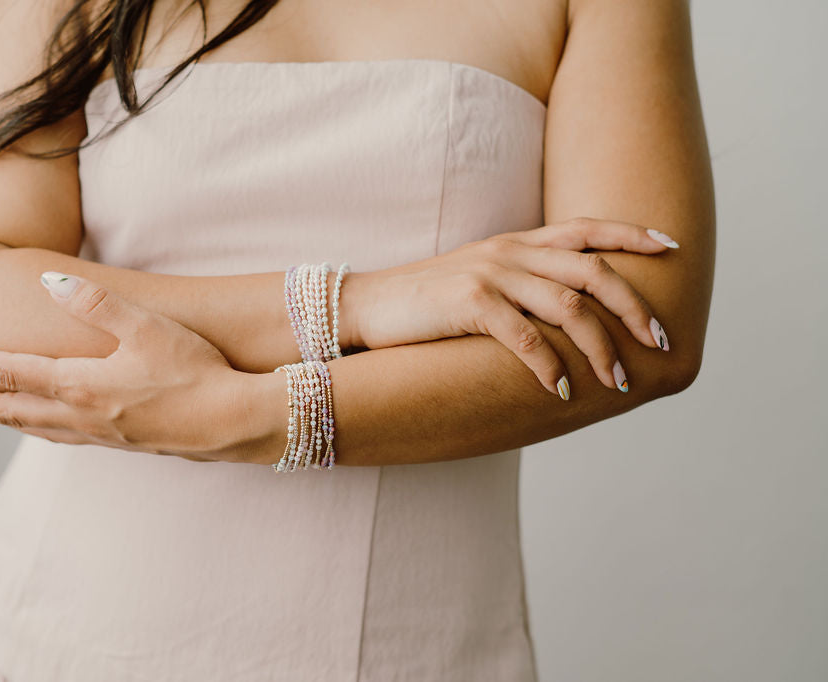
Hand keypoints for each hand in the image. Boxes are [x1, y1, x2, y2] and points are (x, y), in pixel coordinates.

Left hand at [0, 272, 249, 461]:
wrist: (234, 422)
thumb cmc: (194, 371)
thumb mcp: (148, 327)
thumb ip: (97, 304)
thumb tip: (48, 283)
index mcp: (82, 385)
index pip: (14, 370)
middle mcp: (83, 415)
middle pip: (11, 409)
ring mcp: (102, 435)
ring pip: (36, 428)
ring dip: (1, 420)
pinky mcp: (124, 443)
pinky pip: (65, 438)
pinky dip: (39, 430)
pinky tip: (47, 428)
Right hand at [345, 217, 677, 396]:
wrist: (366, 307)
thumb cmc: (425, 304)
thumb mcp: (479, 281)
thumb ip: (521, 286)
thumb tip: (567, 316)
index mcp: (516, 243)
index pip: (586, 229)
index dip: (633, 235)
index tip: (672, 247)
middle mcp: (509, 252)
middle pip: (592, 269)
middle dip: (634, 306)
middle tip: (659, 342)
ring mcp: (489, 274)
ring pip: (568, 305)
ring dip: (599, 347)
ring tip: (615, 381)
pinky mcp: (468, 303)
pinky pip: (524, 336)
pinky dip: (547, 365)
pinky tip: (558, 390)